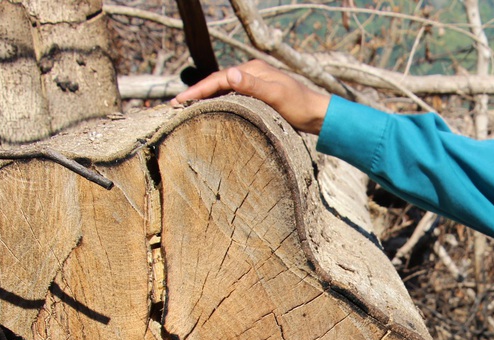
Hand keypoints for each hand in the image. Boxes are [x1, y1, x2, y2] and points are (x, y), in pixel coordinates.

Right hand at [172, 60, 330, 134]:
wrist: (318, 115)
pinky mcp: (257, 96)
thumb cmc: (299, 106)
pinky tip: (210, 112)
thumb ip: (253, 85)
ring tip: (186, 109)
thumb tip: (230, 74)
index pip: (219, 78)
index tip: (180, 101)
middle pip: (218, 83)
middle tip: (175, 106)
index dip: (198, 90)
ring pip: (223, 90)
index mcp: (253, 70)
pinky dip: (218, 103)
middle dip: (196, 93)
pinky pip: (232, 98)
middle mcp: (251, 74)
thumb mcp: (276, 96)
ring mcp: (254, 84)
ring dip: (205, 98)